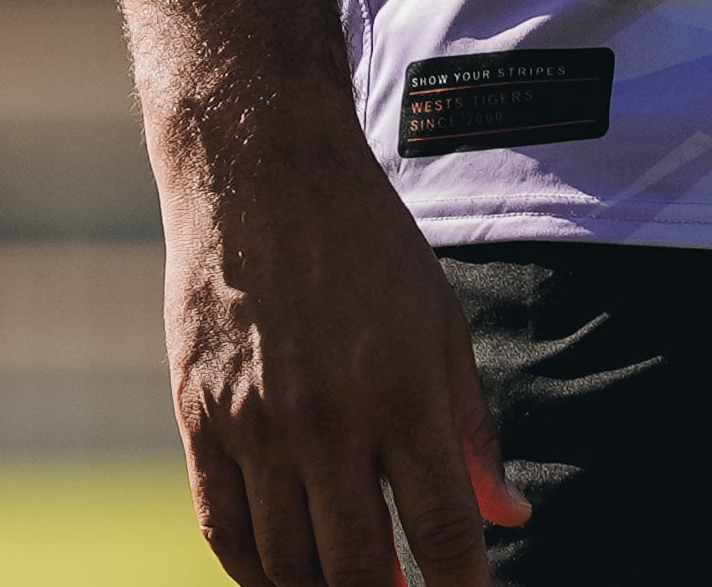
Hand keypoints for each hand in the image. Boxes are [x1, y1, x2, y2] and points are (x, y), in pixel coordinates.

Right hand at [163, 119, 530, 585]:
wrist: (259, 164)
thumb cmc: (366, 241)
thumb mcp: (440, 319)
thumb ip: (472, 428)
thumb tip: (512, 519)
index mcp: (402, 387)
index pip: (442, 531)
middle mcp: (329, 416)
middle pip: (360, 571)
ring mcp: (257, 422)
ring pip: (290, 569)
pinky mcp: (199, 419)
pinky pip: (226, 533)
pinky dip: (258, 576)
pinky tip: (287, 579)